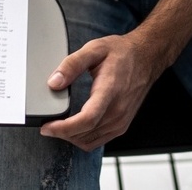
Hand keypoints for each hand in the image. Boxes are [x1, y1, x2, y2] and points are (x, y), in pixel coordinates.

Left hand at [39, 33, 164, 151]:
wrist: (145, 57)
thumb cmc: (121, 53)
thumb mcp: (94, 49)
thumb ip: (72, 64)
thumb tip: (54, 82)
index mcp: (110, 90)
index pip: (87, 119)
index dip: (64, 128)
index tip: (47, 127)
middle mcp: (118, 110)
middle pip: (85, 134)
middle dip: (61, 133)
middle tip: (46, 124)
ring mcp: (121, 120)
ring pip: (90, 141)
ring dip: (71, 138)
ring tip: (57, 127)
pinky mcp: (122, 125)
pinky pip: (98, 141)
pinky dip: (83, 139)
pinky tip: (74, 128)